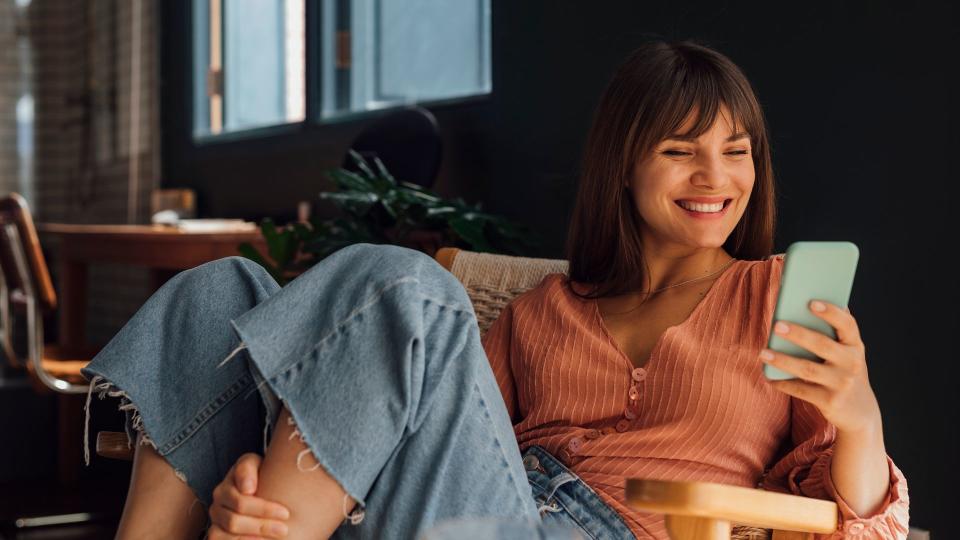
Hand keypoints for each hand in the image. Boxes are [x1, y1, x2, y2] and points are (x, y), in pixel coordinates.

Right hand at [208, 453, 290, 538]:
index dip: (264, 510)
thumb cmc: (261, 474)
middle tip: (284, 529)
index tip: (286, 513)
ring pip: (228, 534)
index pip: (241, 502)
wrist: (260, 486)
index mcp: (226, 486)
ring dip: (254, 537)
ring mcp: (215, 520)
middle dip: (262, 526)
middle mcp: (217, 504)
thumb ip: (248, 468)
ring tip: (277, 536)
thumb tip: (247, 489)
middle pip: (234, 521)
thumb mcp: (256, 463)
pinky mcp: (216, 534)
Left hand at [760, 300, 881, 434]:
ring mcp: (842, 384)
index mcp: (855, 346)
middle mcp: (852, 363)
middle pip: (822, 345)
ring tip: (763, 353)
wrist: (860, 411)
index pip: (847, 324)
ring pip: (807, 369)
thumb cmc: (844, 371)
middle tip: (777, 325)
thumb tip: (801, 307)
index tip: (811, 303)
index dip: (831, 312)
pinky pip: (800, 390)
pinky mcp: (830, 402)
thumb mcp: (846, 353)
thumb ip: (831, 335)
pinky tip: (768, 376)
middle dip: (798, 334)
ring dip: (782, 360)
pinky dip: (782, 382)